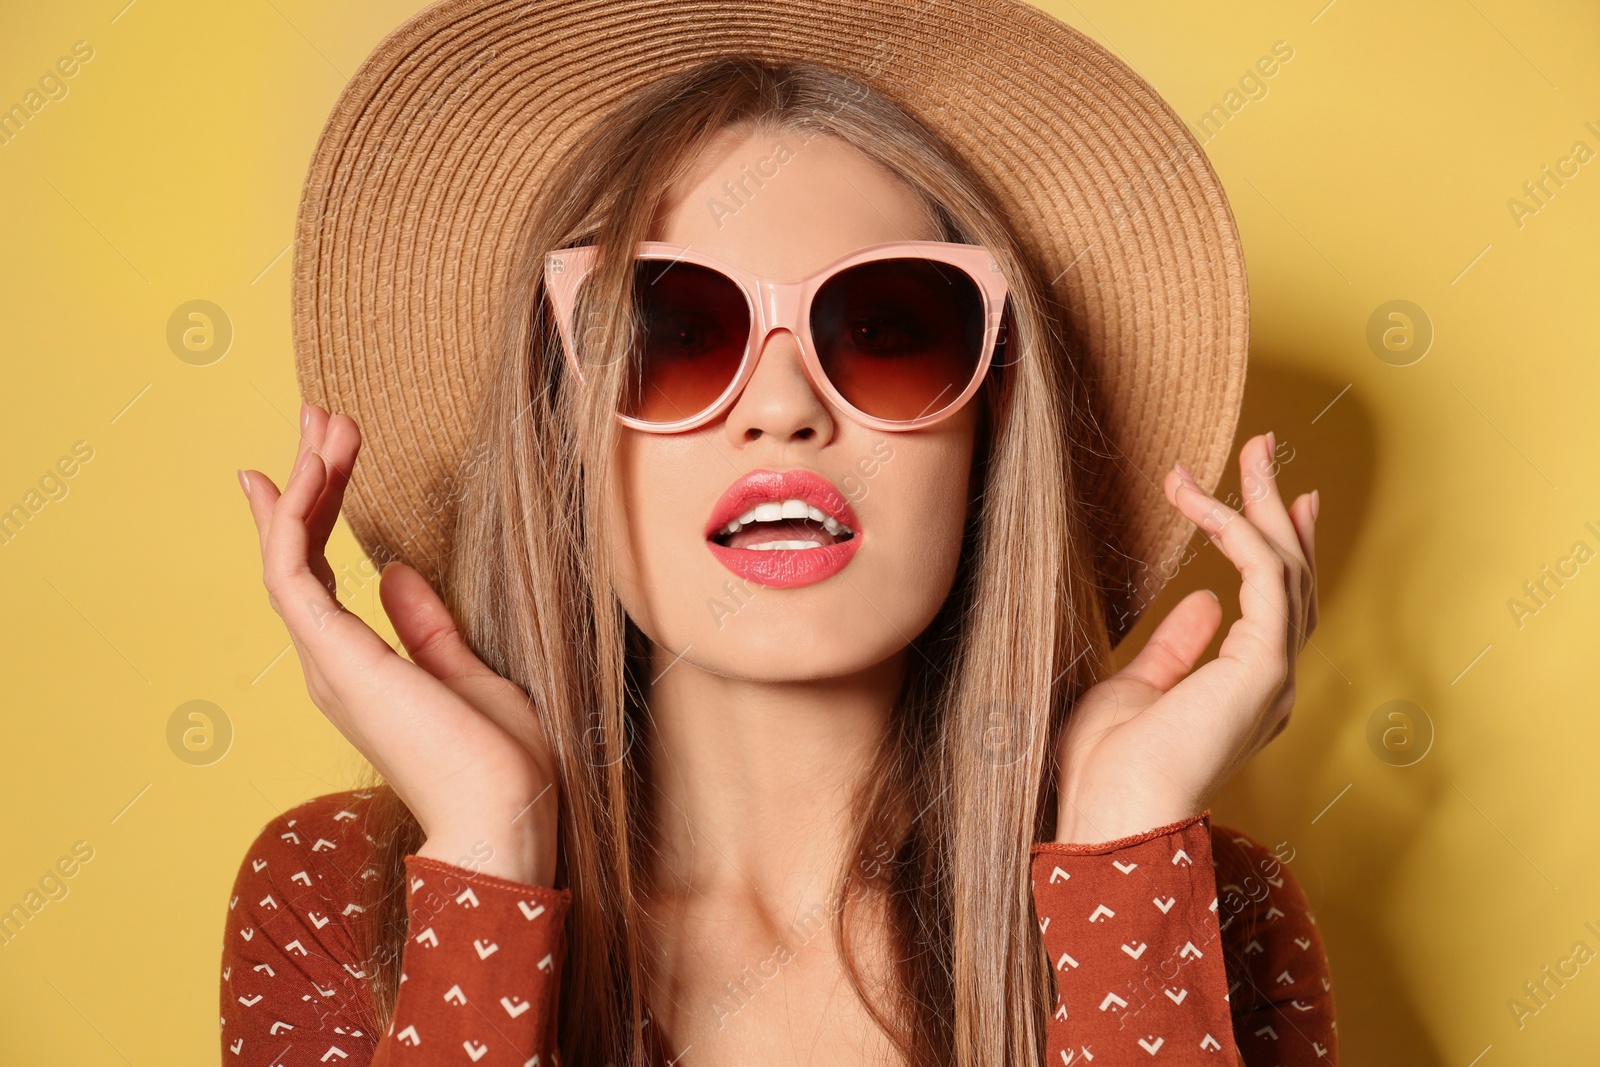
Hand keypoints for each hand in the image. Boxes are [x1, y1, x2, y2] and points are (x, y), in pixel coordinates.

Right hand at [239, 403, 559, 884]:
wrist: (506, 817)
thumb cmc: (500, 764)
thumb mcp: (471, 675)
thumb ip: (429, 628)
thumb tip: (398, 574)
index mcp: (361, 670)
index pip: (320, 580)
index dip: (314, 516)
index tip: (315, 460)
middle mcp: (333, 664)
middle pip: (298, 558)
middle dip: (308, 482)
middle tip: (320, 417)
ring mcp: (329, 662)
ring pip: (289, 556)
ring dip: (302, 484)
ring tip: (324, 423)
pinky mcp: (338, 656)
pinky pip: (294, 573)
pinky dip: (294, 518)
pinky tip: (306, 472)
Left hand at [1053, 432, 1317, 843]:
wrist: (1113, 814)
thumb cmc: (1109, 768)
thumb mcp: (1137, 689)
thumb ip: (1174, 645)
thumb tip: (1201, 601)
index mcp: (1246, 691)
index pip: (1277, 605)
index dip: (1280, 546)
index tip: (1282, 500)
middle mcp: (1271, 682)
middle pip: (1292, 577)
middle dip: (1280, 508)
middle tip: (1266, 449)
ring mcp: (1273, 674)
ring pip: (1286, 567)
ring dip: (1264, 501)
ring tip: (1250, 449)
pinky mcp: (1263, 665)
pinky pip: (1262, 573)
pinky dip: (1234, 528)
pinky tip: (1199, 500)